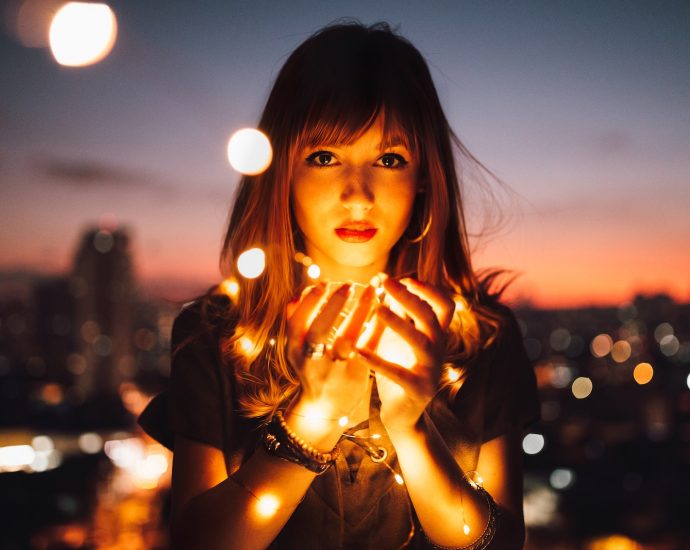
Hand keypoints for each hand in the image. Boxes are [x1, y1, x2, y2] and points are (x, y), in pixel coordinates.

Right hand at [285, 282, 374, 442]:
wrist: (323, 409)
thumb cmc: (312, 368)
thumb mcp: (297, 348)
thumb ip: (297, 322)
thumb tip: (301, 292)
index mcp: (295, 351)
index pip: (296, 322)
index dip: (309, 302)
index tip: (324, 283)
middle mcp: (311, 362)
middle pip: (318, 332)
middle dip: (332, 306)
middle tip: (348, 284)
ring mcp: (334, 371)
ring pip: (346, 339)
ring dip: (360, 312)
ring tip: (372, 290)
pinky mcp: (356, 376)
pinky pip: (369, 347)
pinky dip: (377, 326)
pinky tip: (385, 308)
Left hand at [355, 277, 453, 432]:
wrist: (403, 413)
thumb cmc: (400, 366)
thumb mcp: (399, 337)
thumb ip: (398, 312)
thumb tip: (386, 280)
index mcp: (436, 335)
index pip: (445, 305)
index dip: (429, 289)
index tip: (406, 278)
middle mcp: (439, 349)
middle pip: (430, 317)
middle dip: (409, 297)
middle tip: (386, 282)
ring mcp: (431, 370)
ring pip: (420, 341)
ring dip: (399, 323)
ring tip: (377, 309)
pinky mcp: (418, 390)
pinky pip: (398, 373)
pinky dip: (378, 361)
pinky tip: (359, 351)